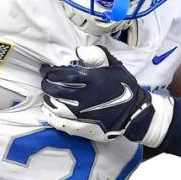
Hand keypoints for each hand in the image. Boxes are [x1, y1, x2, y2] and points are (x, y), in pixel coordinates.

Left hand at [41, 46, 156, 141]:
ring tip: (47, 95)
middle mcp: (87, 97)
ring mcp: (84, 114)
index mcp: (94, 80)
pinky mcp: (84, 127)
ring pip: (56, 107)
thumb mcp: (115, 66)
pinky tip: (50, 110)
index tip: (46, 69)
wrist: (135, 112)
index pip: (64, 74)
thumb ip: (97, 55)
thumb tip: (78, 52)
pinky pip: (62, 123)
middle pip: (56, 90)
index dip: (51, 71)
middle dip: (46, 84)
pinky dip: (52, 116)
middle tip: (45, 81)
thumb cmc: (124, 86)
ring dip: (48, 99)